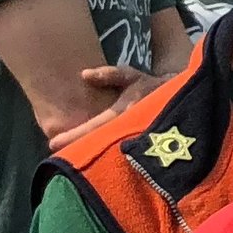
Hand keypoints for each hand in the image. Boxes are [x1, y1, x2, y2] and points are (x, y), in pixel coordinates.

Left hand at [44, 66, 158, 149]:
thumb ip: (110, 75)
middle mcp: (129, 130)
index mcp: (124, 113)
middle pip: (97, 144)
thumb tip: (84, 75)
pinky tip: (89, 158)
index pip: (94, 126)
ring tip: (67, 158)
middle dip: (77, 149)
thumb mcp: (132, 76)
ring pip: (106, 153)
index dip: (73, 135)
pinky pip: (115, 155)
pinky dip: (100, 156)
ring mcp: (135, 143)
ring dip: (88, 154)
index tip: (53, 142)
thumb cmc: (151, 87)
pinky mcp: (139, 150)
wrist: (180, 100)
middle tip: (56, 154)